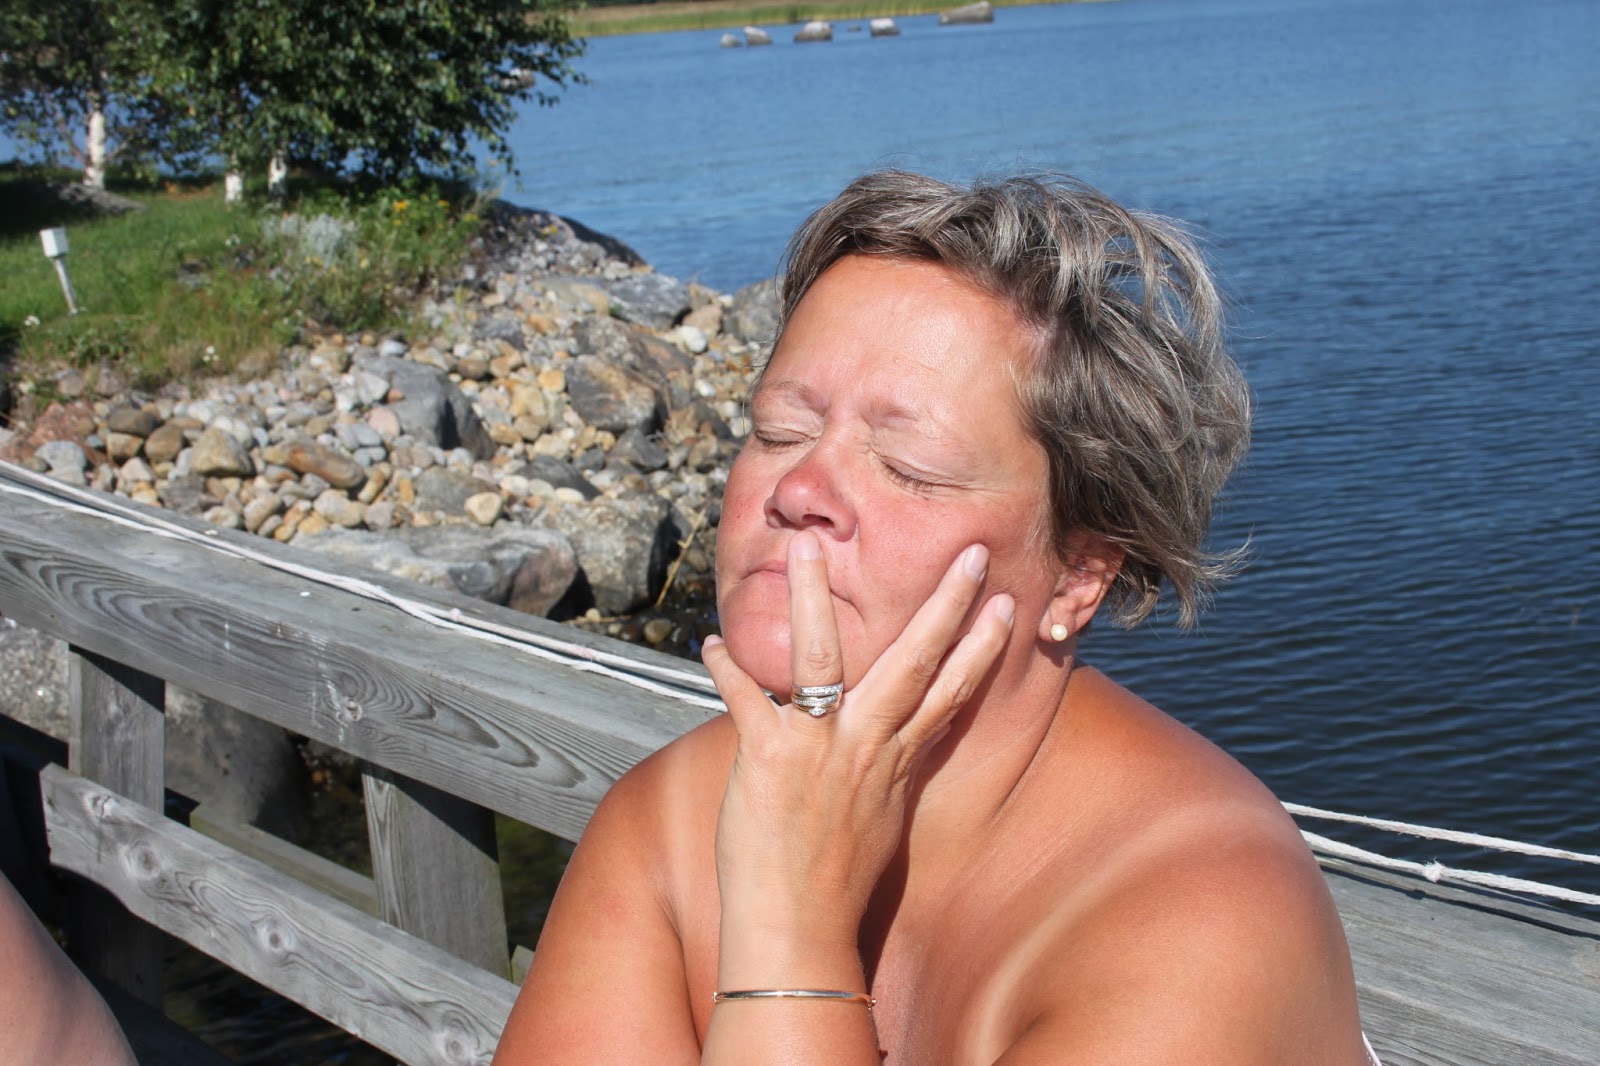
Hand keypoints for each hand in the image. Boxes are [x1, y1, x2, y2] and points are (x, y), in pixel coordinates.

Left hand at [701, 531, 1015, 962]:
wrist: (798, 932)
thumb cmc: (837, 886)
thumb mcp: (882, 824)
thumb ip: (888, 774)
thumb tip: (894, 748)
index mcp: (896, 762)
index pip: (950, 694)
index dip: (981, 649)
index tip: (1007, 608)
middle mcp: (865, 747)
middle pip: (914, 662)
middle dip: (947, 604)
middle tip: (973, 554)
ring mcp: (819, 748)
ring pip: (823, 657)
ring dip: (814, 599)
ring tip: (810, 548)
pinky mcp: (769, 757)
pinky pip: (744, 697)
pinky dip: (725, 668)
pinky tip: (710, 639)